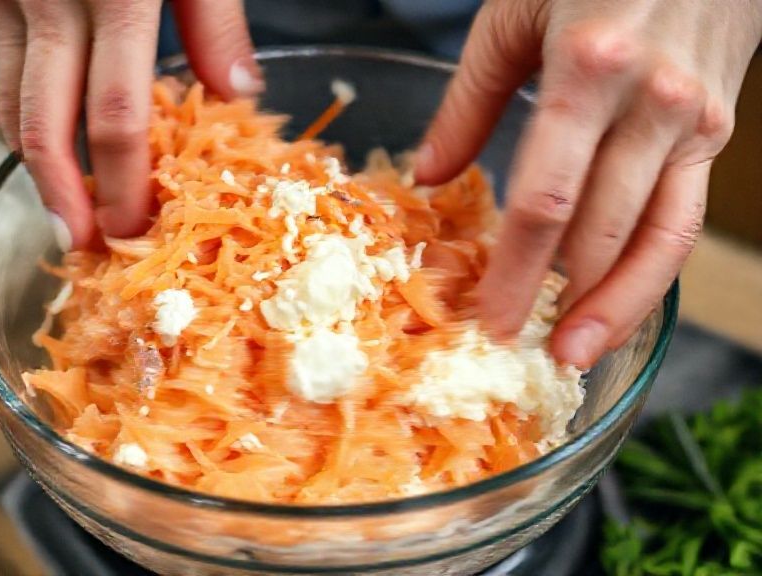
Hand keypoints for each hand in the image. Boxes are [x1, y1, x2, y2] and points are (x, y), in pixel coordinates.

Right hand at [0, 0, 259, 248]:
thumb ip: (214, 21)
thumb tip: (238, 92)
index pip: (116, 116)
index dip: (121, 183)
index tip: (130, 229)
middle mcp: (52, 2)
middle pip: (45, 126)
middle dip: (59, 197)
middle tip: (78, 245)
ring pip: (10, 104)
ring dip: (34, 166)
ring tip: (60, 210)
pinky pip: (4, 70)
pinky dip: (22, 117)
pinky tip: (49, 144)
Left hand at [414, 0, 761, 366]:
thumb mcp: (512, 15)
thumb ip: (467, 101)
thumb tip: (427, 176)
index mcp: (588, 68)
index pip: (548, 198)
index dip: (516, 269)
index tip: (489, 318)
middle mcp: (650, 103)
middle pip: (602, 231)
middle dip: (561, 302)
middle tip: (526, 355)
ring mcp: (693, 121)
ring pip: (659, 239)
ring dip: (617, 307)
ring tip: (578, 354)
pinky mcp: (718, 132)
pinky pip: (683, 218)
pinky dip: (651, 272)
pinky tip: (616, 304)